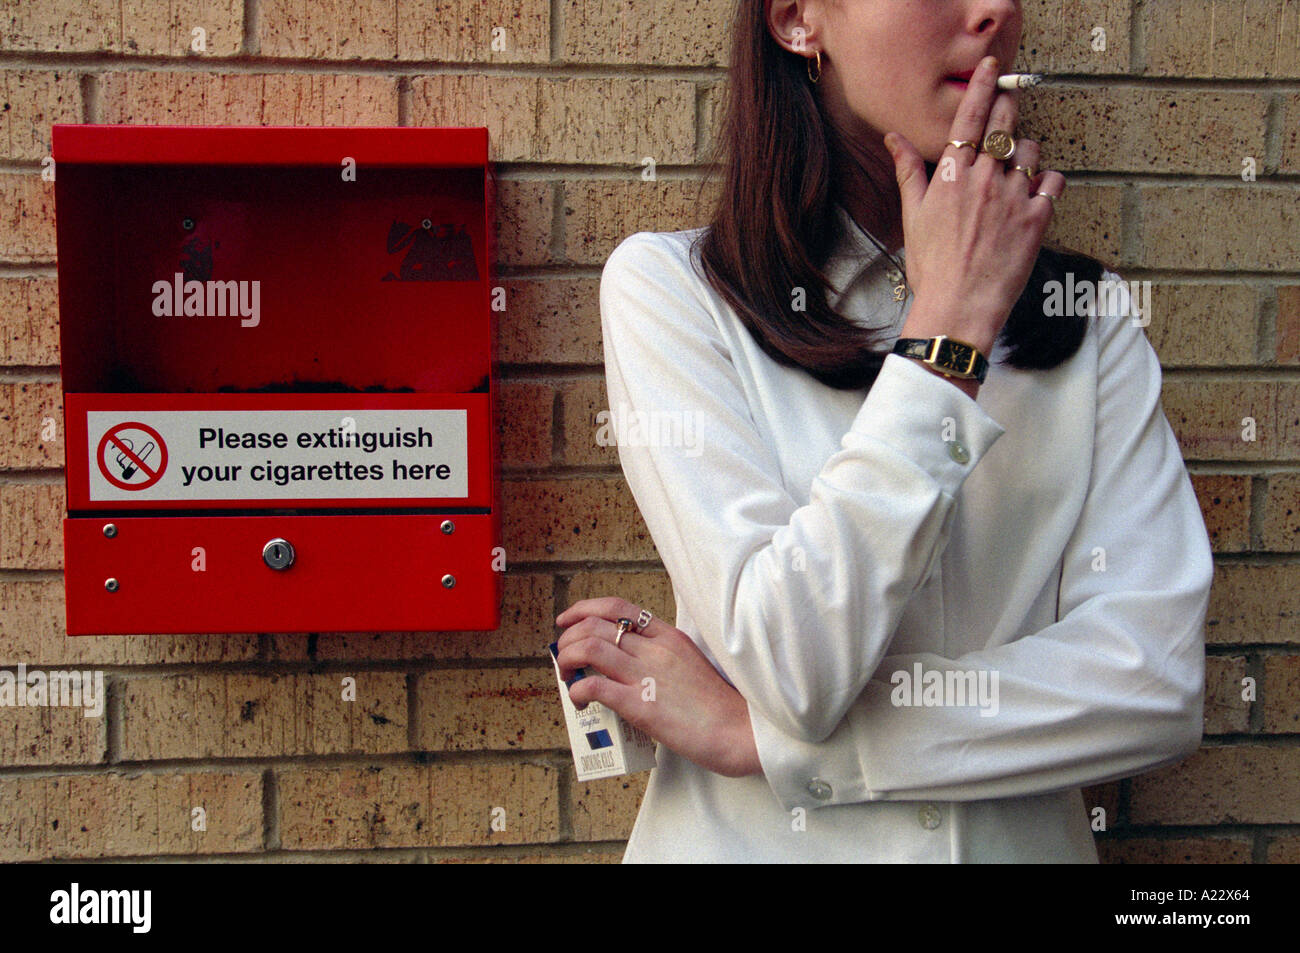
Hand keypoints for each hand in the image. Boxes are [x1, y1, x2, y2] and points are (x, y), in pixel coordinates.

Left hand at [554, 597, 761, 778]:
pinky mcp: (641, 706)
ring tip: (568, 677)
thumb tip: (626, 665)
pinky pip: (594, 686)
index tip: (566, 620)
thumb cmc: (720, 707)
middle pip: (595, 625)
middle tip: (564, 657)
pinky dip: (576, 691)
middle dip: (568, 638)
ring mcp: (647, 676)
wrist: (741, 733)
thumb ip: (661, 658)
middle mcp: (655, 650)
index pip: (618, 608)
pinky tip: (581, 702)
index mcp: (669, 637)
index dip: (583, 609)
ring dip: (567, 660)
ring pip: (589, 648)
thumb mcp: (691, 665)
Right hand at [884, 55, 1064, 354]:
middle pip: (1004, 124)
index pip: (969, 118)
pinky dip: (1047, 181)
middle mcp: (984, 179)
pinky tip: (1035, 192)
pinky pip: (1053, 182)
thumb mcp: (912, 216)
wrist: (958, 307)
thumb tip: (894, 138)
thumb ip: (908, 171)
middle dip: (1008, 107)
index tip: (990, 69)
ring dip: (1025, 152)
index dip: (981, 87)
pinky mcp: (1037, 219)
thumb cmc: (931, 268)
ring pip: (1030, 151)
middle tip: (1008, 103)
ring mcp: (1013, 197)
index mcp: (952, 177)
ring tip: (1015, 168)